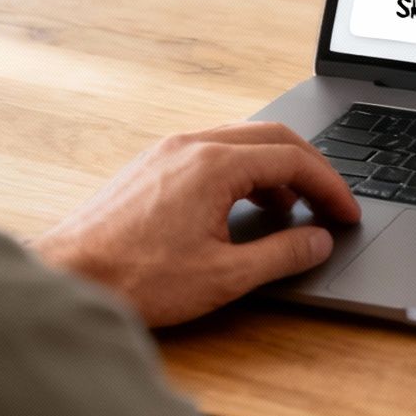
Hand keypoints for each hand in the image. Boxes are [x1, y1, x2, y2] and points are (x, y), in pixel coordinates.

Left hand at [31, 122, 360, 326]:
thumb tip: (318, 240)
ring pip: (241, 141)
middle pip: (272, 137)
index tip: (346, 214)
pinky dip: (243, 171)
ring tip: (291, 210)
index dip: (330, 186)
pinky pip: (213, 151)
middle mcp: (191, 145)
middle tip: (331, 204)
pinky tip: (243, 207)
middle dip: (310, 169)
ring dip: (275, 169)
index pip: (292, 159)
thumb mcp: (224, 276)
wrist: (69, 276)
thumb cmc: (136, 278)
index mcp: (214, 164)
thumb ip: (281, 254)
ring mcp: (168, 150)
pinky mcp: (152, 164)